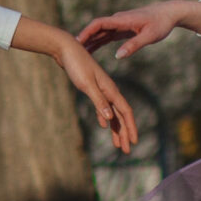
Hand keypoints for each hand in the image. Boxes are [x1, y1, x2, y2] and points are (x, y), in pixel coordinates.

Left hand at [11, 20, 136, 151]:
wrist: (66, 50)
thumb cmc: (76, 65)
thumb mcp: (86, 84)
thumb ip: (99, 101)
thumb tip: (109, 119)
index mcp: (110, 90)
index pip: (125, 112)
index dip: (130, 128)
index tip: (134, 142)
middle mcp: (109, 91)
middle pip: (121, 116)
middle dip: (125, 133)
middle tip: (126, 151)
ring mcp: (101, 90)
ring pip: (113, 113)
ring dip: (116, 129)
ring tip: (117, 144)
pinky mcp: (92, 89)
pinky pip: (102, 108)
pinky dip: (105, 118)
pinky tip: (105, 126)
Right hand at [78, 0, 200, 56]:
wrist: (170, 13)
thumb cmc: (161, 23)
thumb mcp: (149, 36)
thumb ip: (133, 45)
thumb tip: (117, 56)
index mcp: (122, 20)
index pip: (99, 24)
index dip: (86, 32)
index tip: (76, 42)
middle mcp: (118, 20)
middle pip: (96, 29)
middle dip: (83, 39)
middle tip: (69, 51)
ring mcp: (119, 24)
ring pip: (99, 33)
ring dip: (88, 42)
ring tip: (75, 54)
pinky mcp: (122, 29)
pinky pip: (106, 36)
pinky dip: (97, 42)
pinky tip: (90, 51)